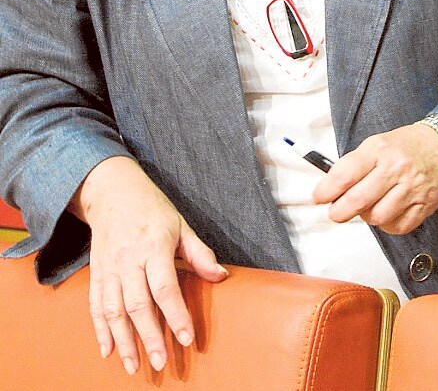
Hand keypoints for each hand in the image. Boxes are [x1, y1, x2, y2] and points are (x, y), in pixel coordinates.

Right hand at [73, 156, 227, 374]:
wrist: (112, 193)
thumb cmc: (153, 210)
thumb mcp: (181, 225)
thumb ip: (199, 253)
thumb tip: (221, 276)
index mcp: (153, 248)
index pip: (165, 288)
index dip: (176, 315)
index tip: (187, 339)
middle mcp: (128, 262)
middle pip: (138, 306)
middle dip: (149, 337)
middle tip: (160, 363)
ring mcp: (109, 270)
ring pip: (113, 312)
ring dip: (123, 341)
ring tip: (133, 365)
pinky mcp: (96, 274)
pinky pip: (95, 307)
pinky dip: (100, 330)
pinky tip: (107, 350)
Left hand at [312, 123, 437, 233]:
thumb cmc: (406, 146)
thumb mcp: (376, 145)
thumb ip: (352, 167)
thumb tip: (328, 192)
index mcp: (379, 150)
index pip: (344, 175)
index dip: (326, 191)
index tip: (320, 197)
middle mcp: (396, 168)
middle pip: (358, 201)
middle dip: (339, 211)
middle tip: (337, 212)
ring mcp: (412, 188)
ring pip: (377, 217)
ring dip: (367, 217)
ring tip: (369, 207)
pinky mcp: (424, 205)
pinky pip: (398, 227)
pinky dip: (388, 224)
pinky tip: (388, 212)